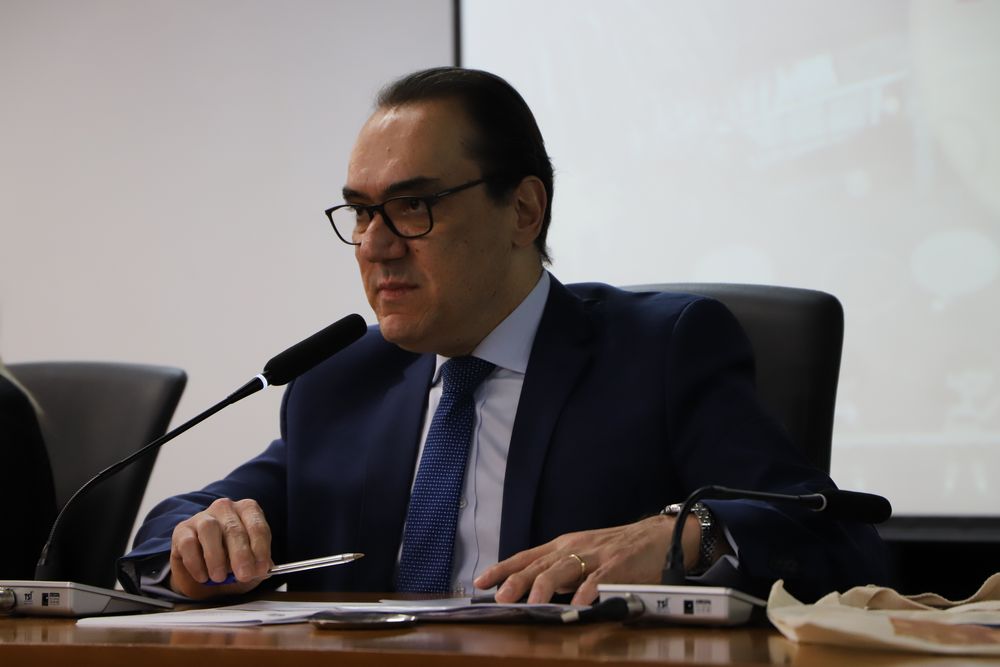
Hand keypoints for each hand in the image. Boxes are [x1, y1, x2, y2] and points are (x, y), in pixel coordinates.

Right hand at [168, 497, 272, 598]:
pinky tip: (202, 576)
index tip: (262, 569)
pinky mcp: (182, 530)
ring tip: (219, 577)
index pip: (257, 526)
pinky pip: (188, 543)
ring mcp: (202, 517)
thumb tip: (263, 570)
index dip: (261, 548)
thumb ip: (258, 567)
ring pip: (209, 529)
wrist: (203, 576)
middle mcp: (225, 508)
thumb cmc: (232, 565)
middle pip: (233, 528)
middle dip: (241, 555)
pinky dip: (195, 562)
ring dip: (216, 556)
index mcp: (247, 511)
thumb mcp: (250, 566)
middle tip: (244, 576)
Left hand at [474, 514, 699, 604]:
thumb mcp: (582, 556)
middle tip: (500, 597)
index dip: (502, 569)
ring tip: (532, 603)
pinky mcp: (619, 565)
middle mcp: (575, 547)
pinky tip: (578, 604)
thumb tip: (532, 589)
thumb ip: (559, 572)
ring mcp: (596, 556)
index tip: (479, 582)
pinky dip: (588, 591)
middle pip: (540, 563)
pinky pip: (600, 579)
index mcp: (563, 546)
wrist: (657, 536)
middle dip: (517, 581)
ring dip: (546, 586)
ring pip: (565, 568)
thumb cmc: (616, 550)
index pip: (526, 557)